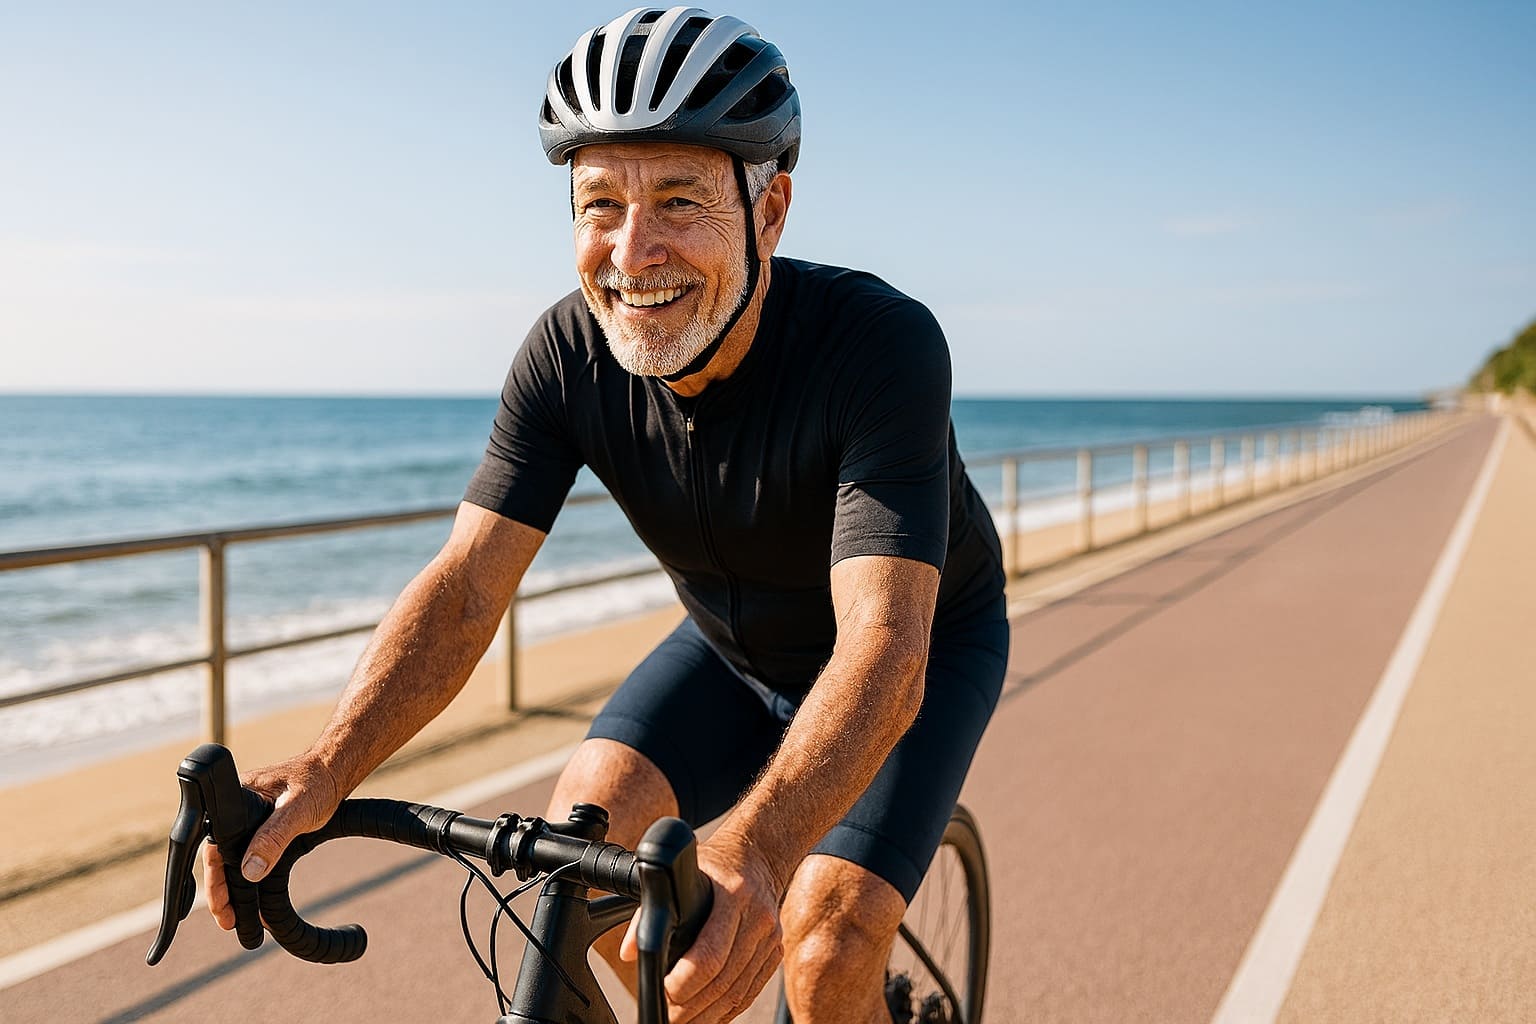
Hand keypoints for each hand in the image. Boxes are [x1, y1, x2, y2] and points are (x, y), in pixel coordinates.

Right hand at [203, 753, 340, 931]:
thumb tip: (250, 870)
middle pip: (219, 857)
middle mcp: (235, 809)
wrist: (334, 770)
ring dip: (234, 889)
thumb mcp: (298, 810)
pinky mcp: (261, 826)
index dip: (214, 879)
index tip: (219, 906)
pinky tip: (255, 901)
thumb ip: (274, 836)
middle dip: (221, 892)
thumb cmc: (318, 782)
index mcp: (234, 798)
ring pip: (233, 860)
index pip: (214, 845)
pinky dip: (249, 878)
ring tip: (237, 919)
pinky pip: (249, 855)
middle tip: (228, 922)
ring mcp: (248, 819)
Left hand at [620, 829, 784, 1023]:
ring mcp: (770, 937)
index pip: (711, 953)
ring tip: (683, 1021)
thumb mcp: (682, 874)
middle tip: (669, 1017)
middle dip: (693, 1007)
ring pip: (739, 992)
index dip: (686, 981)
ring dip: (709, 1014)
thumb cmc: (716, 865)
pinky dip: (729, 1010)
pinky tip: (709, 1015)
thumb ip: (649, 910)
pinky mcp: (775, 952)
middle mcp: (757, 918)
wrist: (758, 855)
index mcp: (734, 895)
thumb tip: (631, 951)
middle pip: (724, 980)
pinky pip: (751, 990)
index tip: (665, 991)